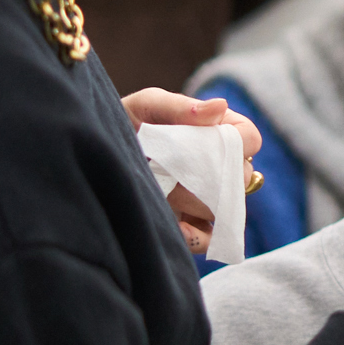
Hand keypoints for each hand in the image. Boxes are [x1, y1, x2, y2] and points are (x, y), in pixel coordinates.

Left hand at [123, 88, 260, 254]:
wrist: (94, 153)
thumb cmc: (125, 121)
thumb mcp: (147, 105)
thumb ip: (179, 106)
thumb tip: (219, 107)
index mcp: (216, 131)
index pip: (249, 138)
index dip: (239, 142)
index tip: (211, 141)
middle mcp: (217, 165)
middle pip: (241, 177)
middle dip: (211, 174)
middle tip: (175, 167)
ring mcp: (204, 196)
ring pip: (225, 207)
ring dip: (195, 201)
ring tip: (164, 189)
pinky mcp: (189, 223)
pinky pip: (208, 239)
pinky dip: (196, 238)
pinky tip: (176, 226)